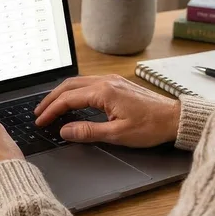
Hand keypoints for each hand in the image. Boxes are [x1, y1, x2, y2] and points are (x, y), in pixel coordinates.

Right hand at [34, 75, 179, 147]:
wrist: (175, 119)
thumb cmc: (151, 126)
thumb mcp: (118, 134)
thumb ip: (88, 131)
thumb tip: (65, 130)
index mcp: (104, 92)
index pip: (68, 99)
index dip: (51, 111)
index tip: (41, 121)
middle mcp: (106, 82)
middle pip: (69, 86)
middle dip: (51, 99)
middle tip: (39, 113)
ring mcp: (112, 81)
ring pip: (78, 82)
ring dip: (62, 94)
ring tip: (51, 106)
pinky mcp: (117, 84)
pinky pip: (88, 83)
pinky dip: (74, 91)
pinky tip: (72, 100)